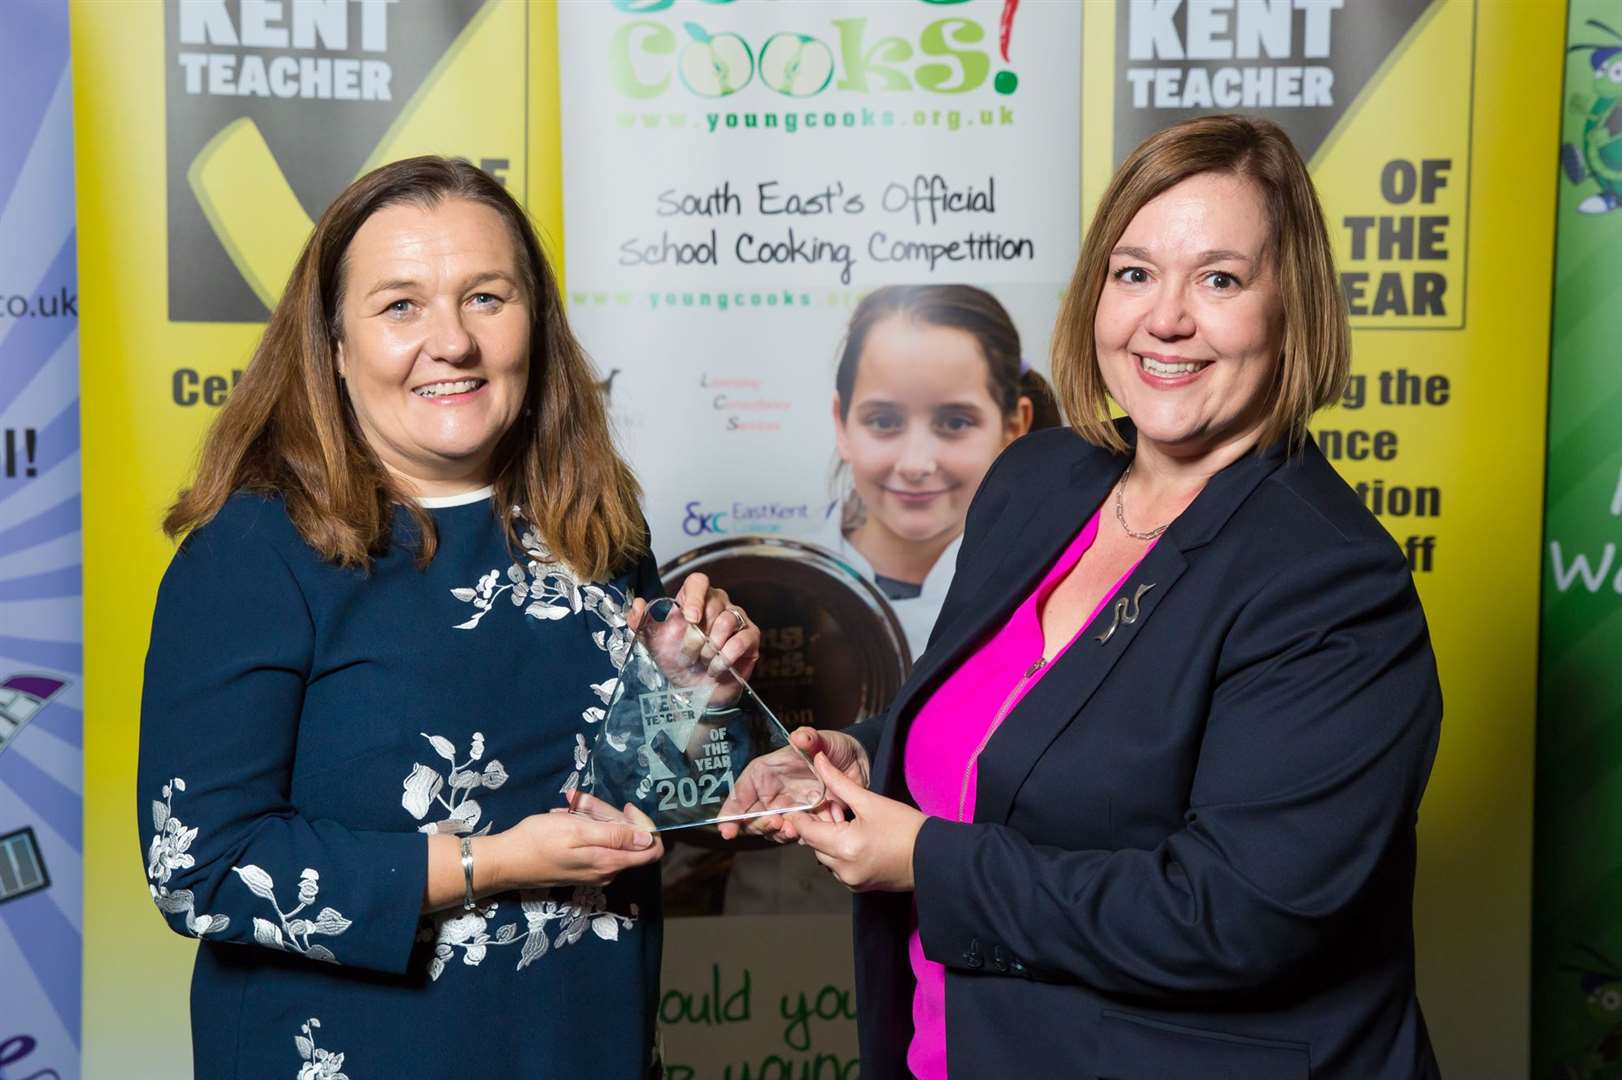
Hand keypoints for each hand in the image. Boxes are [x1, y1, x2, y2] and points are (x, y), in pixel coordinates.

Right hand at [489, 794, 662, 889]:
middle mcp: (607, 871)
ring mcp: (593, 871)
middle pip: (627, 839)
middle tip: (581, 802)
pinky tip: (562, 817)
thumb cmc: (538, 841)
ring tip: (567, 808)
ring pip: (608, 838)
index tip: (625, 807)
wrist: (504, 862)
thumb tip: (649, 839)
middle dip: (608, 814)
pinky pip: (592, 843)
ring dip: (591, 818)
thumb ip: (616, 836)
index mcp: (610, 862)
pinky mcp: (580, 868)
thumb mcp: (578, 830)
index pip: (651, 850)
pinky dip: (581, 827)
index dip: (645, 826)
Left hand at [627, 572, 760, 682]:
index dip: (695, 596)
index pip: (699, 581)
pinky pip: (742, 639)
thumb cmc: (676, 662)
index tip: (689, 618)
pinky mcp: (751, 637)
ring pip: (728, 621)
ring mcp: (737, 619)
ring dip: (711, 647)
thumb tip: (638, 604)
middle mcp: (718, 603)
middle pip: (713, 604)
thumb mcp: (652, 644)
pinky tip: (716, 667)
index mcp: (694, 599)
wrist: (695, 691)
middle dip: (697, 635)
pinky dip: (726, 657)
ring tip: (703, 661)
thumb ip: (640, 623)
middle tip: (689, 655)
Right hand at [717, 727, 870, 841]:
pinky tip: (807, 833)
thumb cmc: (834, 747)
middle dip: (757, 825)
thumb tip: (800, 736)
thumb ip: (810, 738)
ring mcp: (789, 809)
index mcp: (768, 772)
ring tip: (792, 828)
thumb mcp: (823, 739)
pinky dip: (800, 837)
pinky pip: (797, 835)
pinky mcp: (806, 822)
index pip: (742, 790)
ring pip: (773, 830)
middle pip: (752, 816)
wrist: (858, 764)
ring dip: (779, 833)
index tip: (725, 827)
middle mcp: (774, 793)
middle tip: (774, 823)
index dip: (731, 809)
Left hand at [791, 753, 924, 891]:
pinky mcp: (859, 886)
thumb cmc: (906, 827)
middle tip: (831, 807)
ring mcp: (851, 881)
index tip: (802, 803)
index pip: (806, 831)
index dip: (801, 816)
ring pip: (825, 857)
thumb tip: (819, 760)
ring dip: (829, 840)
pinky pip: (838, 867)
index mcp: (844, 847)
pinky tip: (856, 839)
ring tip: (847, 822)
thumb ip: (839, 782)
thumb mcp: (871, 801)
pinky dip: (840, 854)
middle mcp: (843, 869)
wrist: (934, 856)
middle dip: (818, 826)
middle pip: (814, 845)